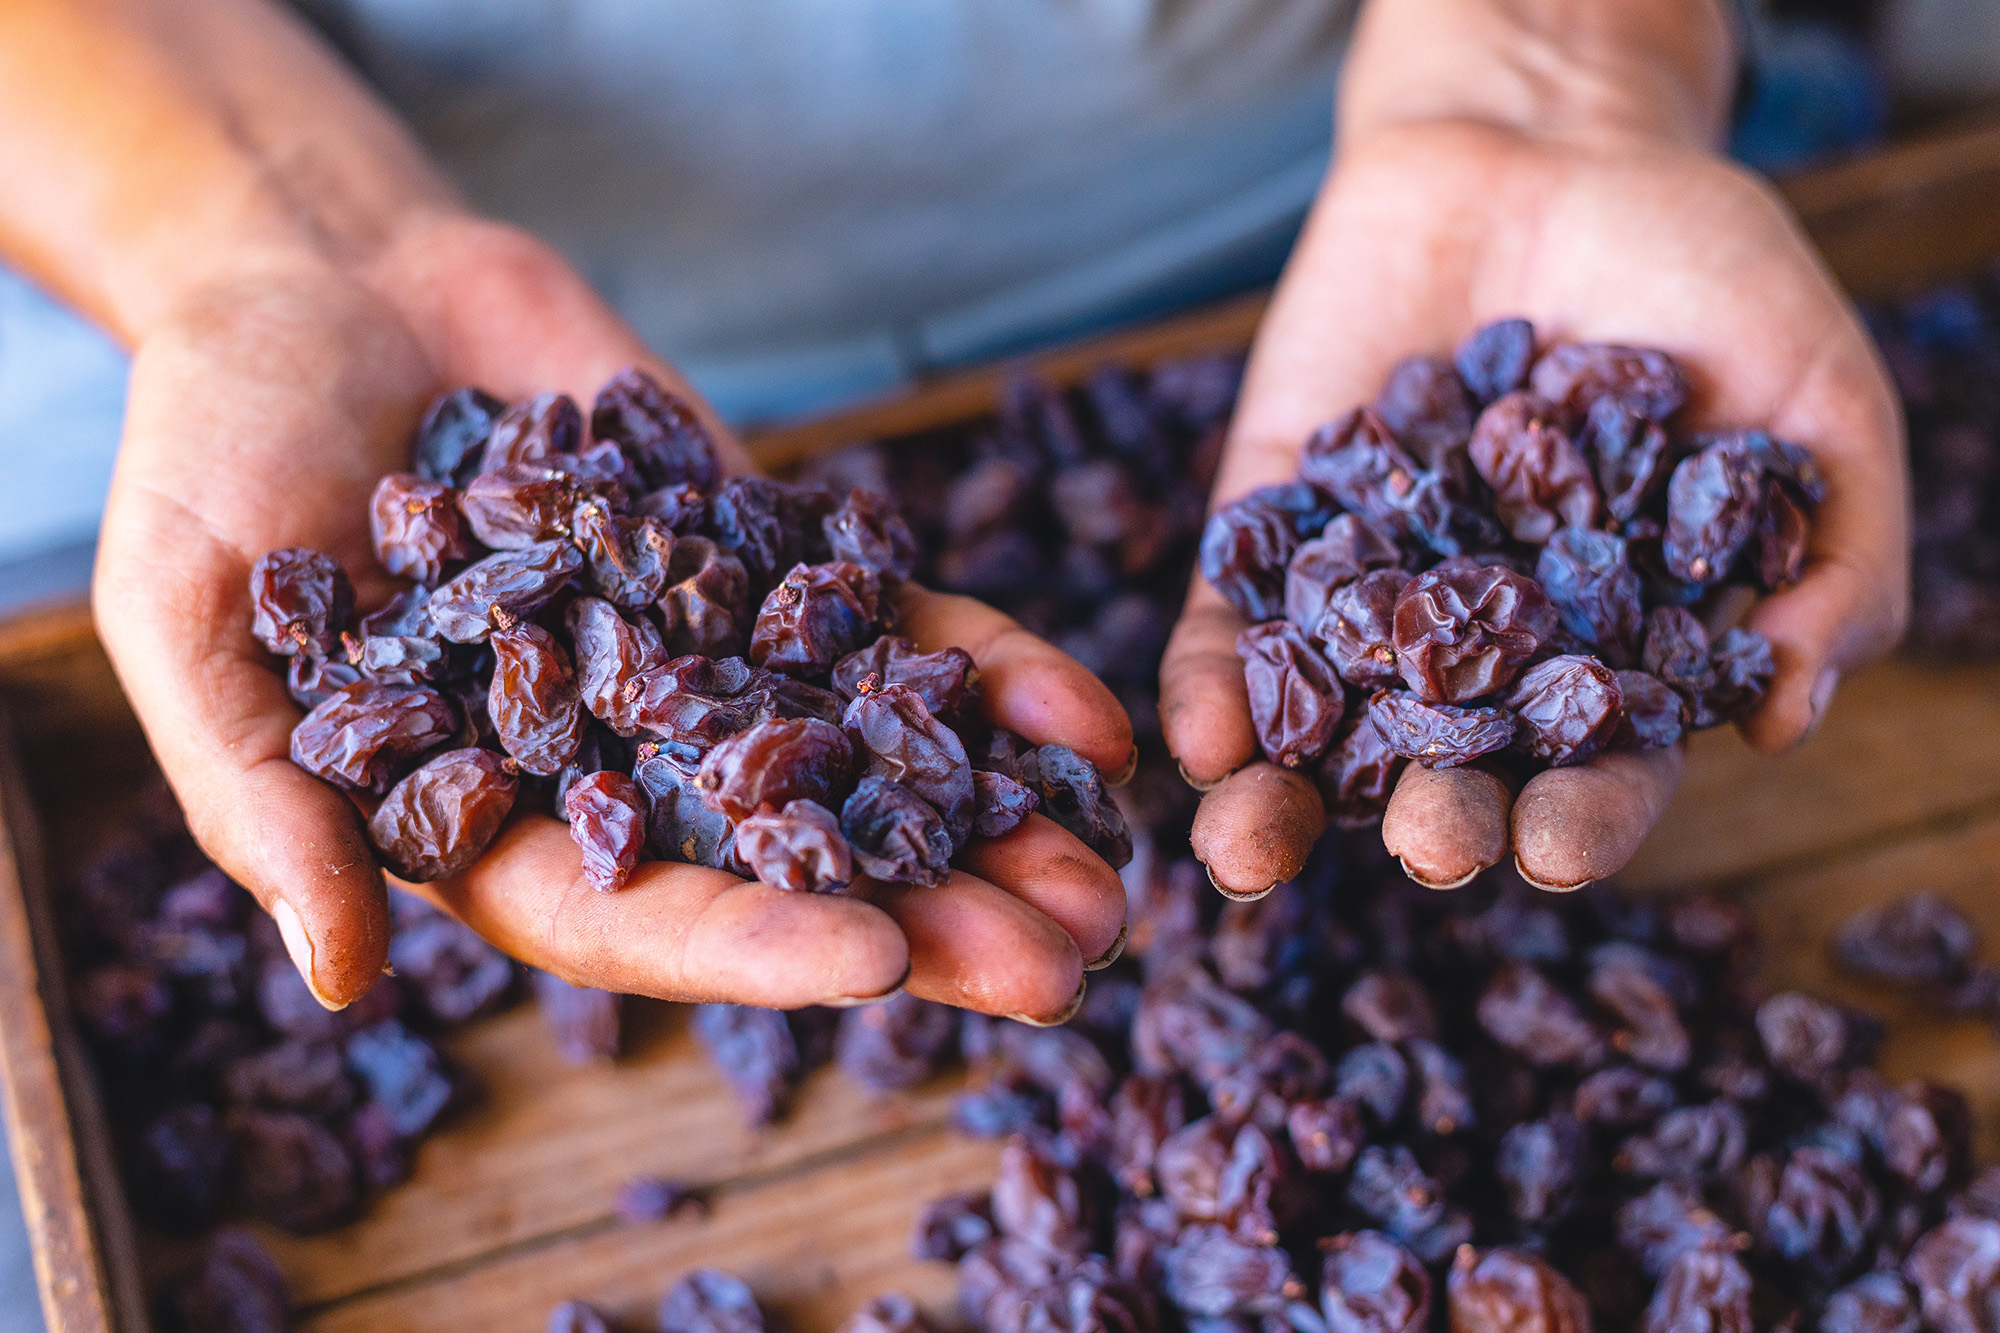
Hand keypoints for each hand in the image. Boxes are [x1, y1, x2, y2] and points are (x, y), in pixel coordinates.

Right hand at [94, 215, 1131, 1019]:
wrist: (321, 282)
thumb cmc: (216, 450)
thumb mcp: (196, 625)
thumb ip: (267, 798)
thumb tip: (345, 973)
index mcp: (491, 820)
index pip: (634, 917)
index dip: (753, 948)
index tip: (881, 967)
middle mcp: (621, 763)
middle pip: (787, 869)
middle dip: (927, 917)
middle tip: (1064, 963)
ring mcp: (707, 665)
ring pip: (866, 767)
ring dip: (990, 822)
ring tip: (1111, 872)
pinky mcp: (766, 567)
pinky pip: (887, 632)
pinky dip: (986, 675)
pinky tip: (1087, 720)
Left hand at [1160, 121, 1906, 895]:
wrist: (1550, 143)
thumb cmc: (1707, 277)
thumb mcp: (1817, 399)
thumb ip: (1836, 555)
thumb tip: (1789, 715)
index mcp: (1610, 650)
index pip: (1599, 764)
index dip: (1585, 815)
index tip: (1561, 848)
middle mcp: (1481, 648)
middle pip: (1449, 767)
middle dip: (1434, 817)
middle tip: (1430, 845)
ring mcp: (1366, 593)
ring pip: (1318, 729)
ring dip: (1279, 802)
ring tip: (1249, 855)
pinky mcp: (1269, 527)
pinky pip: (1227, 624)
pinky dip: (1206, 686)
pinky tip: (1194, 743)